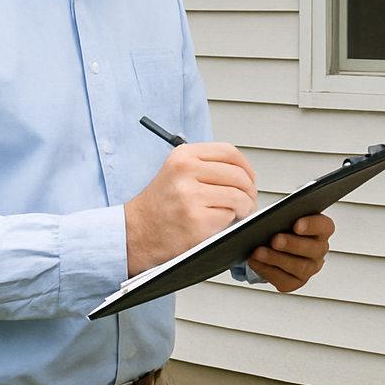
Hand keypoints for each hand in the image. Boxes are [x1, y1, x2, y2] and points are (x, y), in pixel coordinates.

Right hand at [124, 142, 257, 275]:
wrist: (135, 232)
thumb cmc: (160, 205)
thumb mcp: (177, 172)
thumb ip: (207, 166)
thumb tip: (246, 172)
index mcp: (183, 156)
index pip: (229, 152)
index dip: (246, 166)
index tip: (250, 177)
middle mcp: (186, 172)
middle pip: (238, 175)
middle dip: (250, 189)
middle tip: (248, 199)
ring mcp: (191, 197)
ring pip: (238, 196)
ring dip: (245, 206)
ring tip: (239, 212)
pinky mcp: (197, 221)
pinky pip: (229, 216)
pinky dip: (229, 221)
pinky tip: (219, 223)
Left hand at [248, 214, 333, 292]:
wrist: (268, 243)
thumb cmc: (279, 226)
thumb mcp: (281, 215)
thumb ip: (282, 212)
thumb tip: (267, 215)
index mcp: (321, 230)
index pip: (325, 226)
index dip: (312, 225)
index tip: (296, 224)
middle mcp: (318, 250)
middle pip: (313, 249)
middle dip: (292, 244)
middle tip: (275, 240)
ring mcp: (309, 268)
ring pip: (298, 267)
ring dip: (276, 259)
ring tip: (258, 252)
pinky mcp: (295, 282)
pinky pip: (284, 280)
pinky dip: (267, 271)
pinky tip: (255, 261)